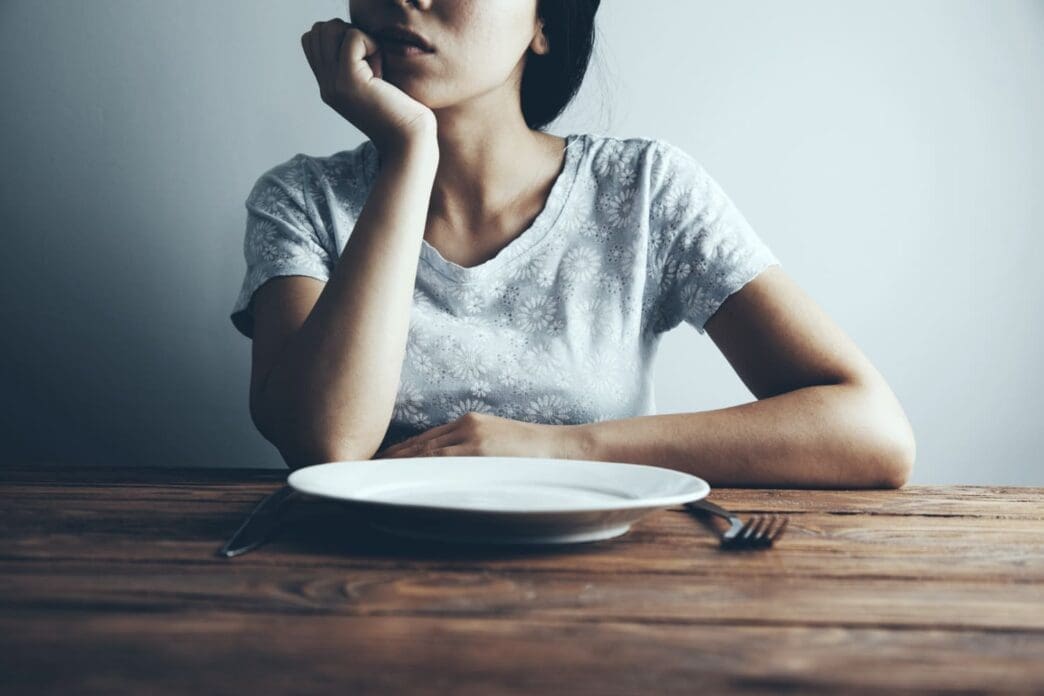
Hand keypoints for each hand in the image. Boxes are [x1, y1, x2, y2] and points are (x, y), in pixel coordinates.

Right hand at [301, 19, 436, 152]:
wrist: (409, 141)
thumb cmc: (402, 111)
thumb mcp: (373, 82)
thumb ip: (358, 61)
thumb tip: (352, 32)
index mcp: (328, 85)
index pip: (312, 39)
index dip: (338, 36)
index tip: (364, 59)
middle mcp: (326, 85)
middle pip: (318, 30)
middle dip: (347, 33)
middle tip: (371, 60)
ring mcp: (334, 84)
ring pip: (330, 29)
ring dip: (359, 38)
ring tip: (376, 65)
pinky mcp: (350, 81)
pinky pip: (352, 37)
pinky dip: (372, 43)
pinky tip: (382, 71)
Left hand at [373, 412, 583, 459]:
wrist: (563, 449)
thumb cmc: (534, 455)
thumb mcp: (499, 444)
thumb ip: (472, 452)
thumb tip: (446, 473)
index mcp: (470, 422)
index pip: (426, 438)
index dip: (400, 451)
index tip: (380, 463)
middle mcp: (466, 427)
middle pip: (419, 444)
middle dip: (392, 458)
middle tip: (364, 470)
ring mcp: (472, 439)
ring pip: (425, 453)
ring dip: (397, 466)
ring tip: (374, 477)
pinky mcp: (479, 452)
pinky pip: (440, 462)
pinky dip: (418, 469)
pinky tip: (401, 478)